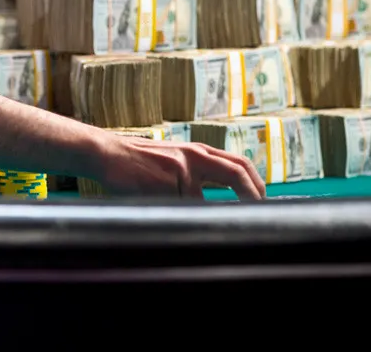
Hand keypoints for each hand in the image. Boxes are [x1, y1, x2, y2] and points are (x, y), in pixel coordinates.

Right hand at [95, 134, 266, 200]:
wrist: (107, 153)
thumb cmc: (139, 161)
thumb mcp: (173, 160)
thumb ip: (197, 174)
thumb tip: (223, 201)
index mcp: (198, 151)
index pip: (239, 164)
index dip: (256, 184)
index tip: (263, 202)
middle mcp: (194, 156)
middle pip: (237, 172)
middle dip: (254, 194)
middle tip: (262, 212)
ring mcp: (180, 169)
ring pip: (206, 200)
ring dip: (205, 214)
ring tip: (191, 219)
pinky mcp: (164, 184)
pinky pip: (181, 208)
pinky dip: (180, 215)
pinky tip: (167, 214)